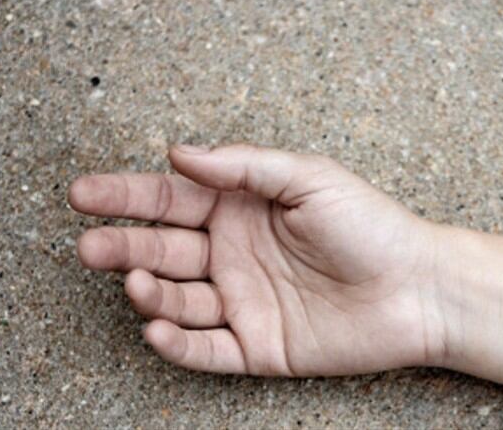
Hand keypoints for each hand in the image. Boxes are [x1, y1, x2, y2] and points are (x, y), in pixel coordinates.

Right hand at [69, 144, 446, 375]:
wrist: (418, 288)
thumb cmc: (372, 226)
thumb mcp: (310, 178)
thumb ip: (245, 165)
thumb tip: (181, 152)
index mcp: (243, 209)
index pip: (172, 199)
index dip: (126, 196)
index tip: (83, 193)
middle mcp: (236, 254)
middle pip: (163, 249)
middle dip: (122, 246)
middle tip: (91, 246)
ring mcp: (245, 301)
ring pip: (178, 300)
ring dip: (150, 292)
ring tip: (139, 281)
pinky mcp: (259, 345)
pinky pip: (206, 349)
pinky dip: (177, 342)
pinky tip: (158, 327)